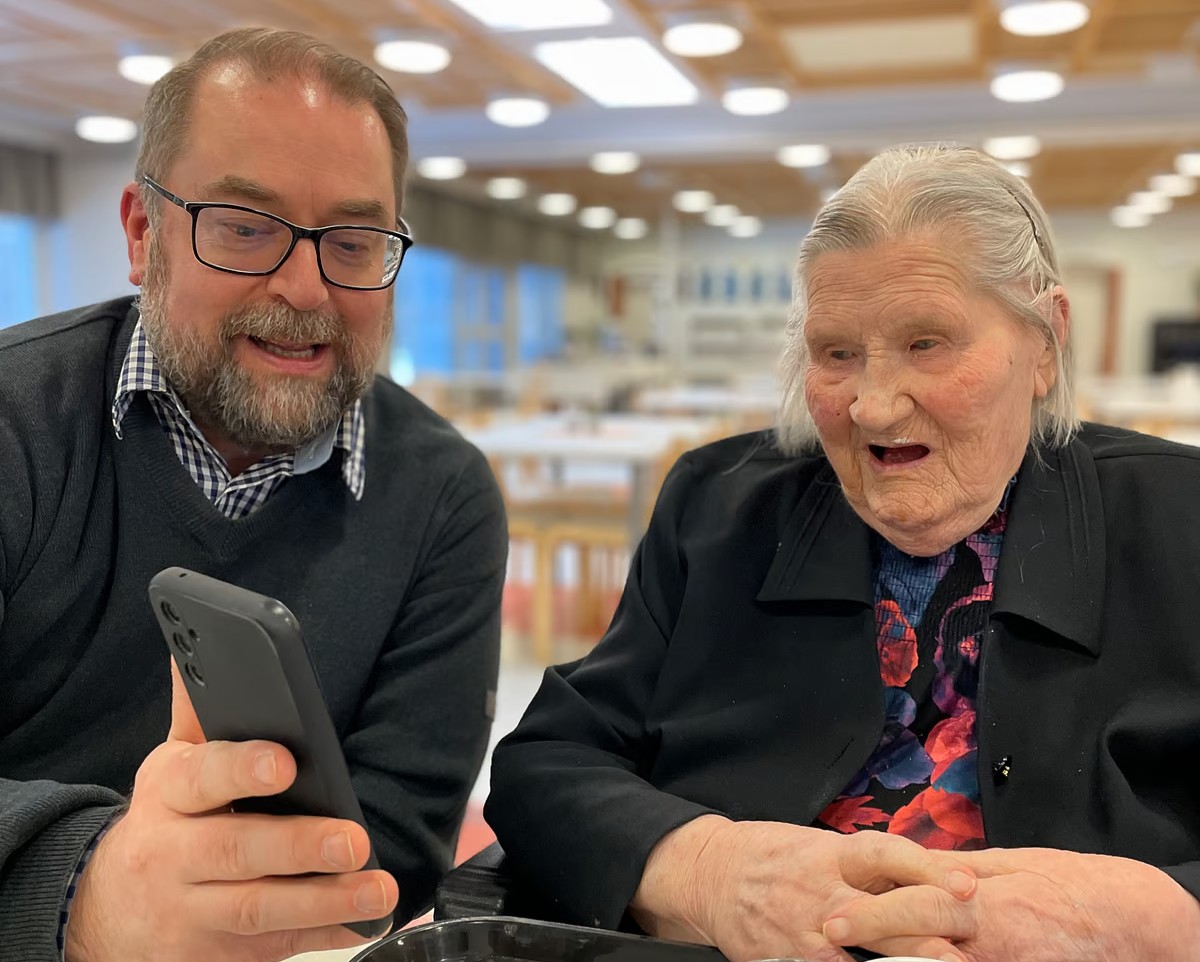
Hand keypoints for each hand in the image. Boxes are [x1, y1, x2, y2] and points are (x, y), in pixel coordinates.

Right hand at [65, 663, 398, 961]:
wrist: (106, 913)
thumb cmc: (164, 824)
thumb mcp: (170, 765)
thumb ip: (197, 712)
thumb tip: (194, 646)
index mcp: (168, 796)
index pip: (202, 778)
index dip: (241, 770)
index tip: (285, 764)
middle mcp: (173, 857)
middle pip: (235, 851)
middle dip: (297, 847)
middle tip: (353, 840)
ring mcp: (191, 914)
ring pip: (257, 911)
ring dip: (323, 903)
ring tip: (376, 890)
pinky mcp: (213, 956)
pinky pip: (272, 949)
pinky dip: (320, 938)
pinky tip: (360, 925)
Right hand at [630, 816, 977, 961]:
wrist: (711, 873)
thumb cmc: (773, 856)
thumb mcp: (819, 846)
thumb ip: (868, 864)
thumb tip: (931, 871)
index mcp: (833, 854)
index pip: (887, 854)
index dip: (928, 869)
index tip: (966, 884)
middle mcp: (823, 890)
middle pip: (887, 913)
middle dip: (931, 931)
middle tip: (966, 944)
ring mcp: (806, 930)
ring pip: (862, 953)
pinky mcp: (789, 959)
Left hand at [822, 847, 1199, 961]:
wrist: (1129, 922)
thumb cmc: (1067, 884)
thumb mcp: (1008, 863)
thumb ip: (955, 867)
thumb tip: (910, 864)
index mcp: (984, 900)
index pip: (916, 905)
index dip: (872, 915)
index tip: (833, 921)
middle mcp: (989, 942)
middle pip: (916, 946)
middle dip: (872, 945)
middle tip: (827, 942)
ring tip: (854, 959)